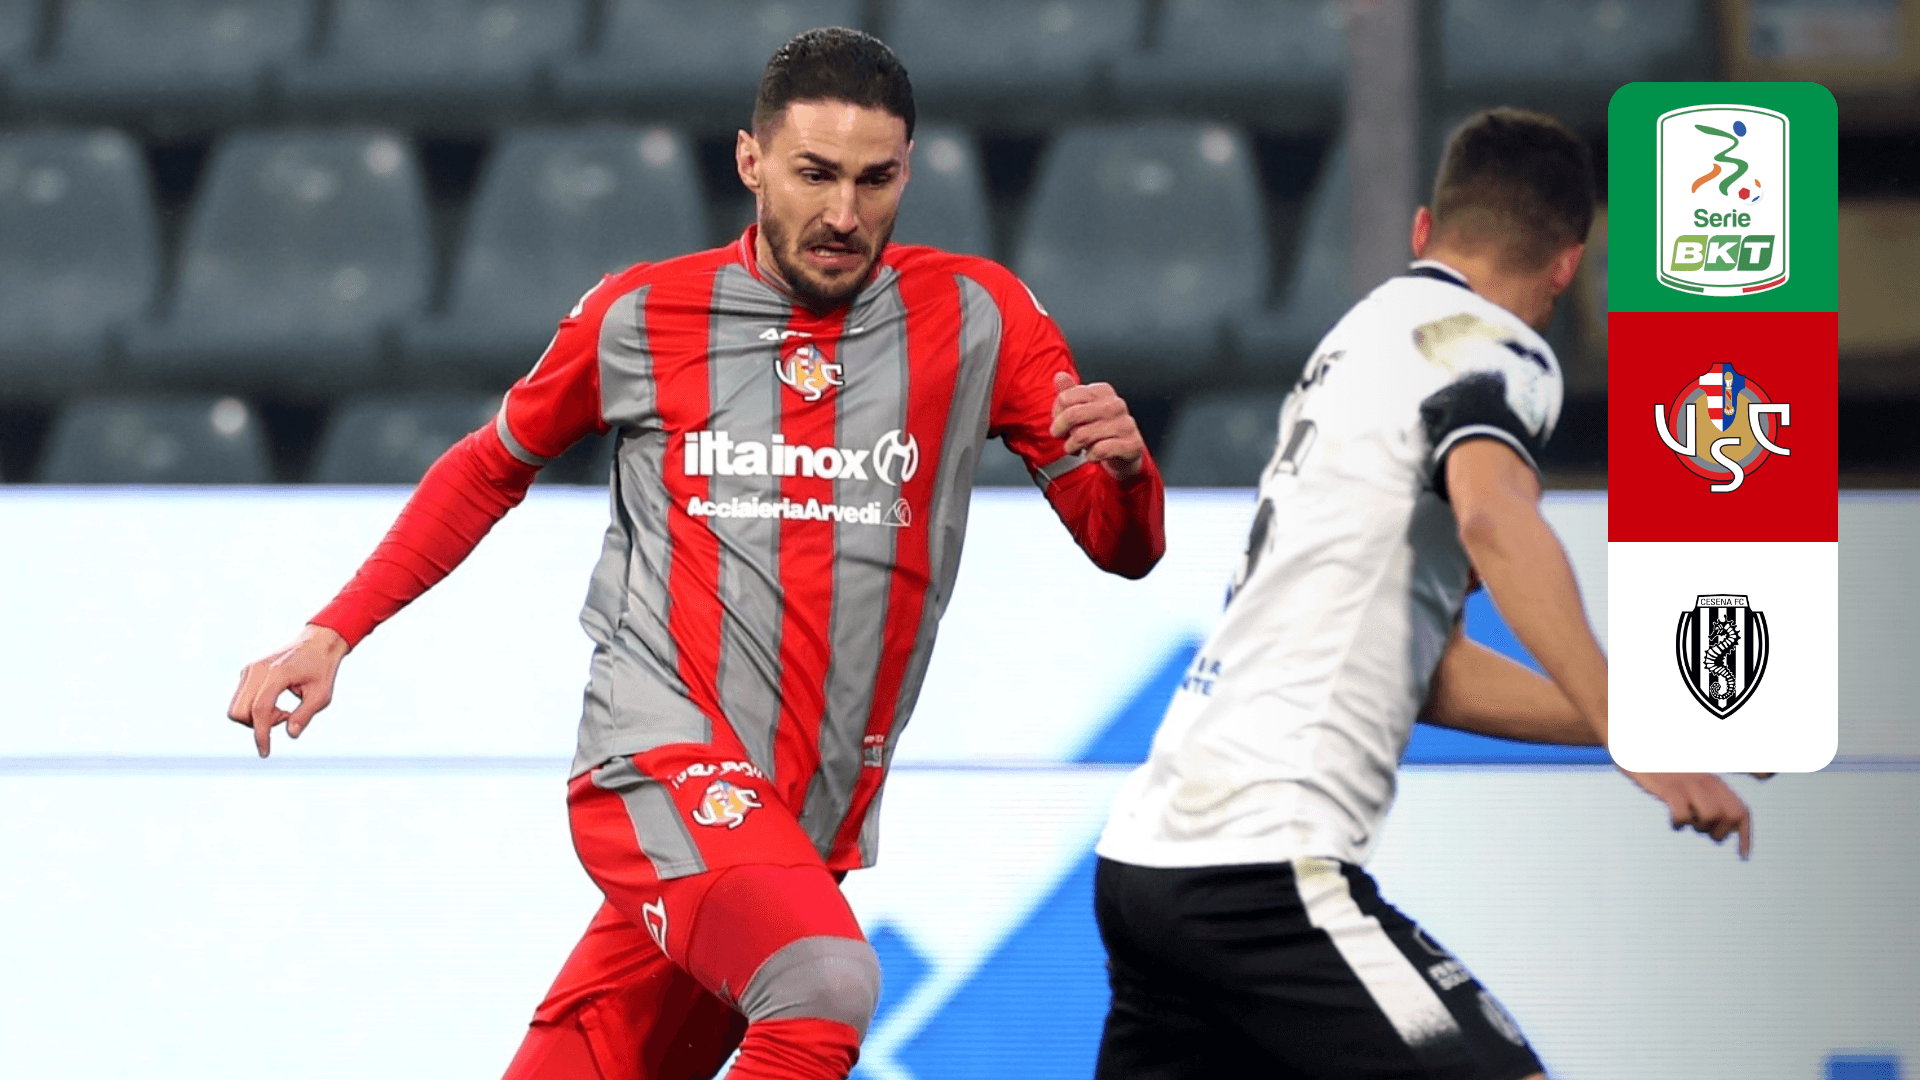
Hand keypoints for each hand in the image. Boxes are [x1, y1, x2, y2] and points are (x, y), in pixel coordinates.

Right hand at [227, 625, 349, 757]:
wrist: (317, 643)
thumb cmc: (322, 669)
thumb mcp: (322, 695)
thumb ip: (305, 715)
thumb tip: (291, 734)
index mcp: (276, 673)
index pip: (260, 710)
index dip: (261, 734)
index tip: (266, 752)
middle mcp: (257, 670)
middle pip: (239, 712)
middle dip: (258, 725)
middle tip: (285, 717)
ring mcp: (249, 669)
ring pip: (236, 708)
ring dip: (256, 718)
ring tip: (282, 711)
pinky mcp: (247, 672)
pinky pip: (241, 700)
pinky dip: (255, 710)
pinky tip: (276, 704)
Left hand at [1050, 372, 1144, 480]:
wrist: (1125, 452)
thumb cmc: (1100, 429)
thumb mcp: (1082, 410)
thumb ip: (1069, 393)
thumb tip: (1059, 375)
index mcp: (1103, 391)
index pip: (1066, 398)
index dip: (1056, 414)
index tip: (1058, 423)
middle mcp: (1116, 404)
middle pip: (1072, 414)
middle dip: (1060, 430)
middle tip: (1060, 438)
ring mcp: (1126, 424)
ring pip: (1083, 435)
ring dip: (1072, 446)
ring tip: (1075, 449)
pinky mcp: (1131, 444)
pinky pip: (1100, 450)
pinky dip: (1091, 456)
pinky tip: (1092, 455)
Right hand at [1621, 770, 1755, 859]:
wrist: (1634, 738)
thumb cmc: (1658, 761)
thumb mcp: (1685, 774)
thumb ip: (1703, 791)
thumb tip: (1713, 818)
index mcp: (1714, 780)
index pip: (1742, 810)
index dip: (1746, 835)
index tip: (1743, 855)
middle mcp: (1707, 780)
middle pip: (1733, 815)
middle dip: (1721, 831)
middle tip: (1701, 829)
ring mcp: (1688, 783)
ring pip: (1712, 816)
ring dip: (1699, 826)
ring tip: (1685, 820)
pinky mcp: (1669, 787)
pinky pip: (1684, 813)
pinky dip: (1680, 822)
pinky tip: (1672, 820)